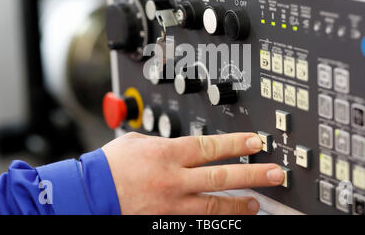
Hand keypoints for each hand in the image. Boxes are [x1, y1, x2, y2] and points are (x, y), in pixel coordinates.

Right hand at [102, 132, 283, 214]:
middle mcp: (173, 179)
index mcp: (167, 154)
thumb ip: (164, 142)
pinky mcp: (165, 221)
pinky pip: (195, 223)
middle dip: (252, 174)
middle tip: (275, 173)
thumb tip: (183, 146)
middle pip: (221, 176)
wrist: (88, 195)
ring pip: (214, 205)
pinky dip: (214, 222)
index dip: (236, 144)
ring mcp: (171, 204)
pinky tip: (227, 220)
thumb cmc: (110, 166)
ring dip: (239, 203)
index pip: (210, 147)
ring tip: (257, 202)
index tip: (256, 142)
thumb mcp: (137, 141)